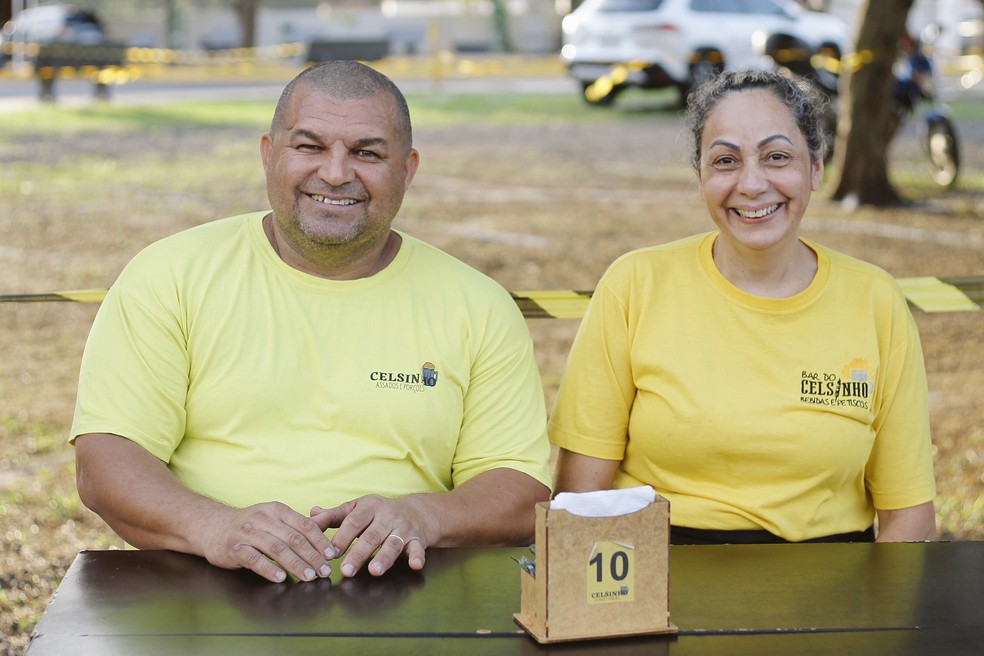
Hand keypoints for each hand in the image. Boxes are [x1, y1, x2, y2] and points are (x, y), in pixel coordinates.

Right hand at [200, 501, 337, 582]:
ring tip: (308, 576)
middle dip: (312, 556)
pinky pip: (254, 559)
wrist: (211, 526)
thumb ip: (296, 525)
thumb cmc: (249, 525)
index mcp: (277, 510)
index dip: (320, 540)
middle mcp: (263, 519)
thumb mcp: (273, 518)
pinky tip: (281, 578)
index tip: (332, 555)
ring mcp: (248, 533)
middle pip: (293, 538)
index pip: (304, 525)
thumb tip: (325, 531)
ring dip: (295, 564)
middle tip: (324, 570)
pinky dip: (269, 569)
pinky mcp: (234, 548)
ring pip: (277, 549)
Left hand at [311, 495, 429, 576]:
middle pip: (371, 535)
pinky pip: (418, 548)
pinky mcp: (417, 540)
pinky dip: (418, 556)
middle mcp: (387, 516)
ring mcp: (403, 528)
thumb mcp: (357, 509)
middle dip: (358, 553)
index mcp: (369, 506)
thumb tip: (309, 516)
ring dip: (384, 557)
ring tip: (374, 571)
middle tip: (345, 570)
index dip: (341, 537)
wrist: (417, 510)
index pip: (353, 522)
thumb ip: (333, 516)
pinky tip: (415, 565)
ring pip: (393, 543)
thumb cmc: (379, 512)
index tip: (329, 553)